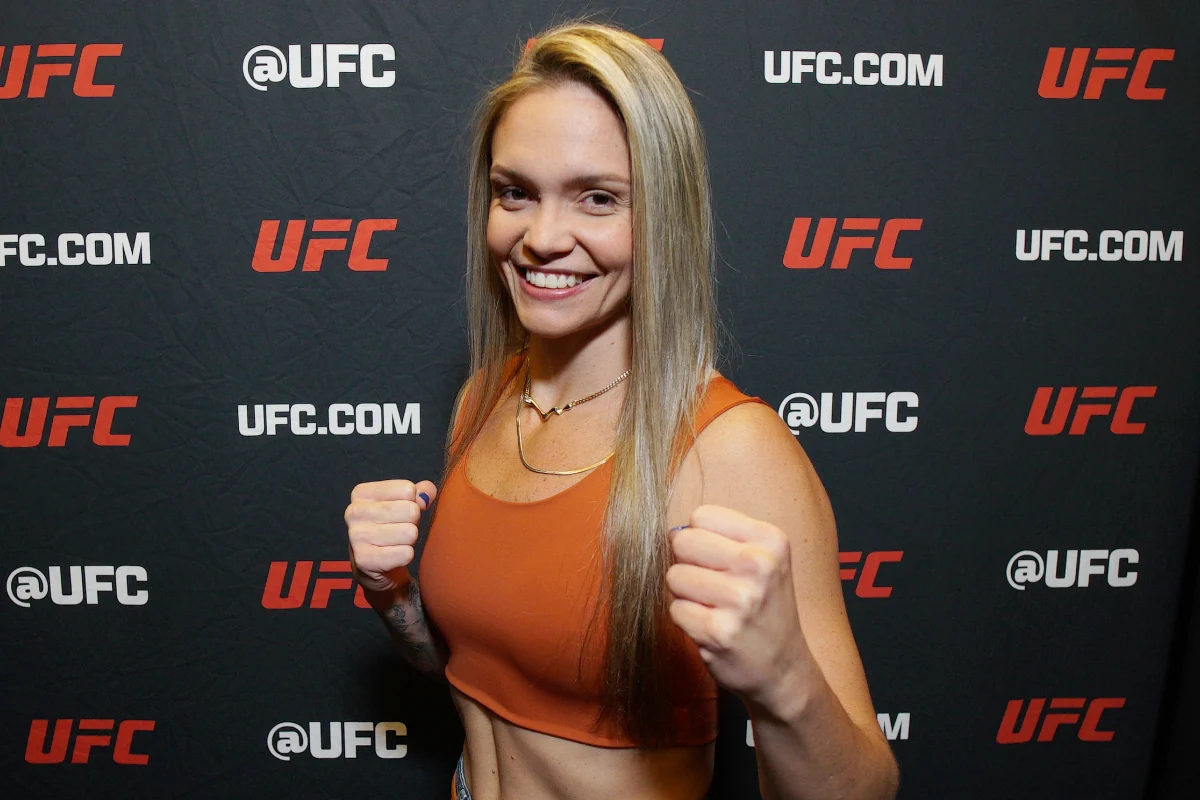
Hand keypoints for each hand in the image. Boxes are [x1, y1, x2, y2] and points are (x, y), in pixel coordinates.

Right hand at [345, 479, 436, 592]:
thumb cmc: (391, 527)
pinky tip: (393, 556)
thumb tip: (426, 496)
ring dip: (410, 540)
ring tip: (396, 542)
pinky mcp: (365, 560)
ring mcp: (357, 536)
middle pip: (410, 510)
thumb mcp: (404, 503)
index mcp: (361, 493)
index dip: (414, 502)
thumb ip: (421, 492)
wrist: (375, 566)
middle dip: (413, 522)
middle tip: (400, 529)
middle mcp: (354, 512)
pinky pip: (405, 553)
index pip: (407, 489)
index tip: (402, 512)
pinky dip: (406, 556)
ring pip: (410, 532)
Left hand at [666, 504, 808, 706]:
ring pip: (674, 576)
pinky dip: (686, 619)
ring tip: (713, 607)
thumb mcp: (763, 559)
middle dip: (687, 563)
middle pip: (683, 541)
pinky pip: (675, 609)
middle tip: (712, 585)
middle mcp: (759, 565)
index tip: (719, 561)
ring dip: (685, 594)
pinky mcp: (719, 631)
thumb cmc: (763, 607)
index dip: (700, 538)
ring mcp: (740, 599)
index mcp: (770, 540)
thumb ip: (721, 537)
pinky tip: (711, 627)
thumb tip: (672, 534)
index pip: (702, 516)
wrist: (783, 668)